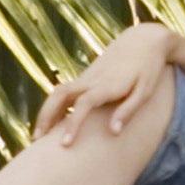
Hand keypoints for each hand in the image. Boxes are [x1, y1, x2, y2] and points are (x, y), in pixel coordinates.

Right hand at [35, 23, 173, 140]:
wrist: (143, 40)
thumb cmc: (148, 69)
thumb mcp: (145, 92)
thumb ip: (128, 111)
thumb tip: (113, 132)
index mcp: (107, 85)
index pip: (84, 104)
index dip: (73, 124)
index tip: (65, 144)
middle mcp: (92, 80)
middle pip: (60, 95)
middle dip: (46, 116)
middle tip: (36, 141)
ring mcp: (86, 77)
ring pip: (57, 93)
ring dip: (45, 113)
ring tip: (38, 136)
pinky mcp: (85, 77)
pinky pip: (63, 92)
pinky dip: (53, 107)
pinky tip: (51, 124)